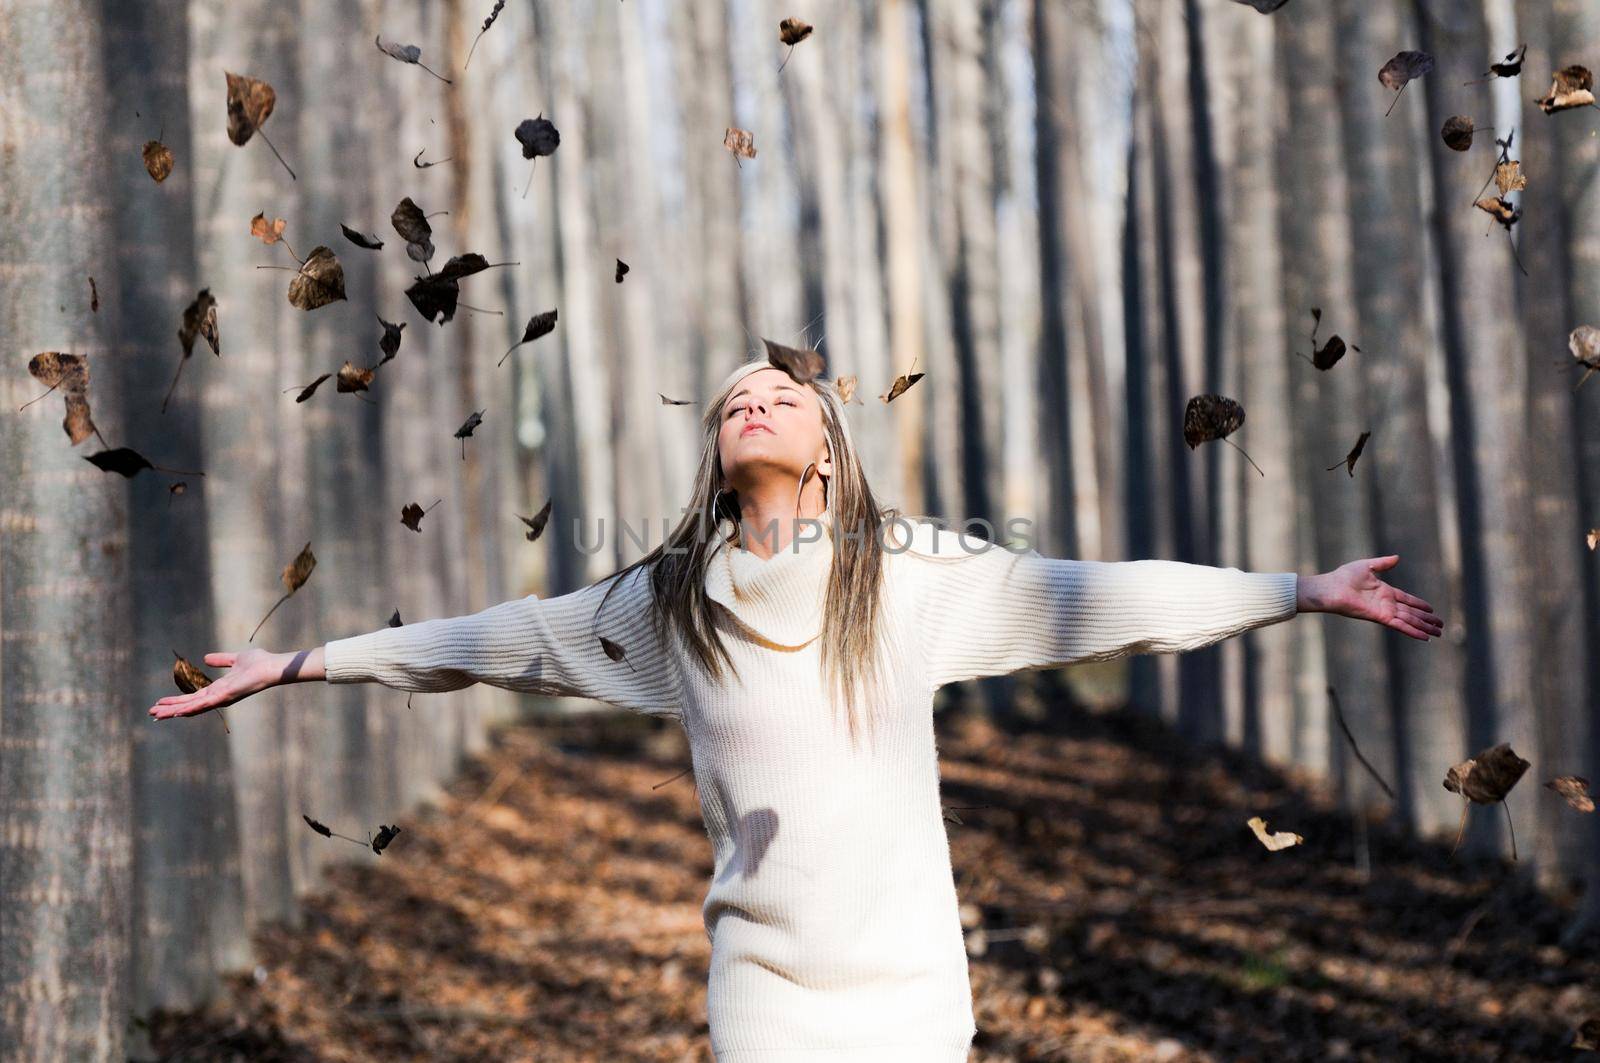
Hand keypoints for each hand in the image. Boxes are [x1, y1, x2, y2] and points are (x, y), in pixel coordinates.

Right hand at [148, 648, 292, 720]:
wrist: (271, 666)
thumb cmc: (258, 663)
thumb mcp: (235, 659)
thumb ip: (221, 660)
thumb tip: (206, 658)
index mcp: (218, 689)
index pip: (193, 697)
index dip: (177, 701)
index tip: (160, 703)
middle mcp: (218, 696)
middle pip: (189, 705)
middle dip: (170, 710)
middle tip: (152, 713)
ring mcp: (221, 698)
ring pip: (193, 707)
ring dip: (174, 711)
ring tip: (157, 715)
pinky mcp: (225, 696)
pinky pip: (205, 704)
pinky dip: (191, 709)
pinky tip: (177, 713)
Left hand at [1297, 555, 1442, 641]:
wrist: (1331, 587)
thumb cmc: (1343, 577)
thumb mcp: (1366, 566)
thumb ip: (1382, 564)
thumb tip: (1397, 558)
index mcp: (1384, 592)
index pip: (1406, 600)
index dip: (1419, 605)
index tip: (1431, 610)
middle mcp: (1386, 603)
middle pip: (1411, 613)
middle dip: (1426, 620)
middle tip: (1440, 626)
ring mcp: (1384, 611)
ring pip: (1409, 621)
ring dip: (1424, 627)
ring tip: (1438, 634)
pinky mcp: (1380, 617)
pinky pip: (1400, 625)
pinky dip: (1412, 631)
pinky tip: (1424, 637)